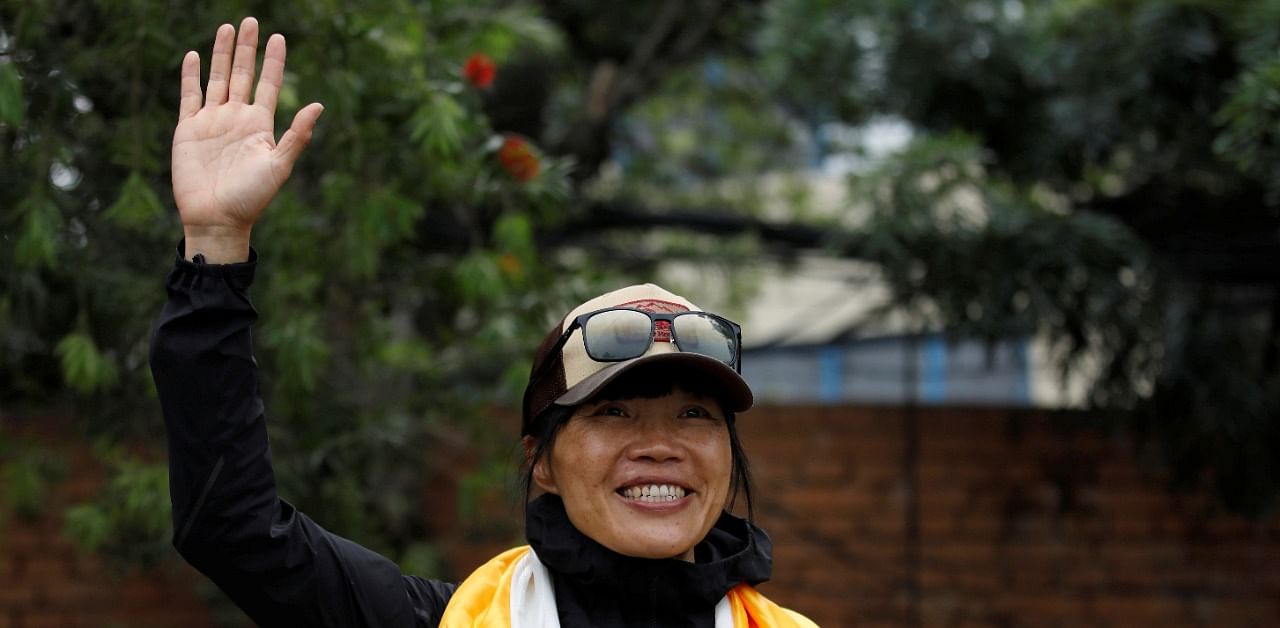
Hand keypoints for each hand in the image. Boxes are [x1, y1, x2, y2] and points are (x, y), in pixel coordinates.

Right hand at [171, 17, 322, 261]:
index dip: (273, 61)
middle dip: (247, 49)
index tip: (279, 37)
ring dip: (222, 55)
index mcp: (260, 125)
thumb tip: (318, 105)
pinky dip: (192, 76)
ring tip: (227, 28)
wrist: (217, 218)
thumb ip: (297, 135)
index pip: (268, 84)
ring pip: (218, 79)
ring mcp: (212, 122)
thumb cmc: (252, 197)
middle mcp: (237, 118)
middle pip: (243, 74)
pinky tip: (194, 56)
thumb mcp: (279, 165)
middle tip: (251, 21)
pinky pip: (190, 96)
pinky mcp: (189, 129)